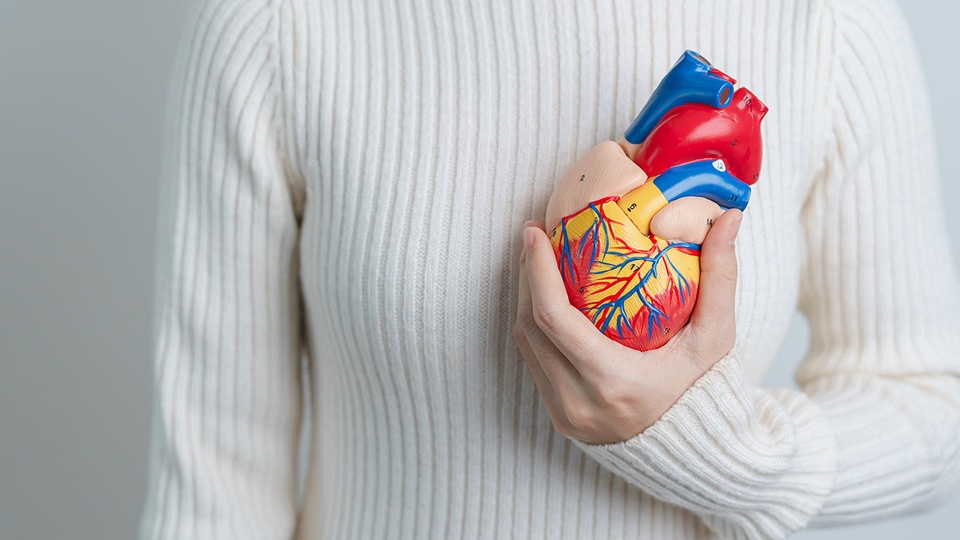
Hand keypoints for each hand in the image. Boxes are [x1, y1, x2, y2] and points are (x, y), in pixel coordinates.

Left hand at [513, 208, 742, 444]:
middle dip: (526, 275)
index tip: (536, 233)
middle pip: (530, 327)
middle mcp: (578, 402)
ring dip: (525, 298)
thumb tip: (728, 218)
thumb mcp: (716, 337)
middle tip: (535, 234)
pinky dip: (534, 325)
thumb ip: (720, 277)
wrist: (695, 453)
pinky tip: (544, 296)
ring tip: (536, 259)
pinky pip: (534, 361)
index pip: (554, 318)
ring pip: (525, 344)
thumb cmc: (704, 389)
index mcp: (613, 383)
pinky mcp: (558, 416)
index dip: (537, 271)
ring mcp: (563, 413)